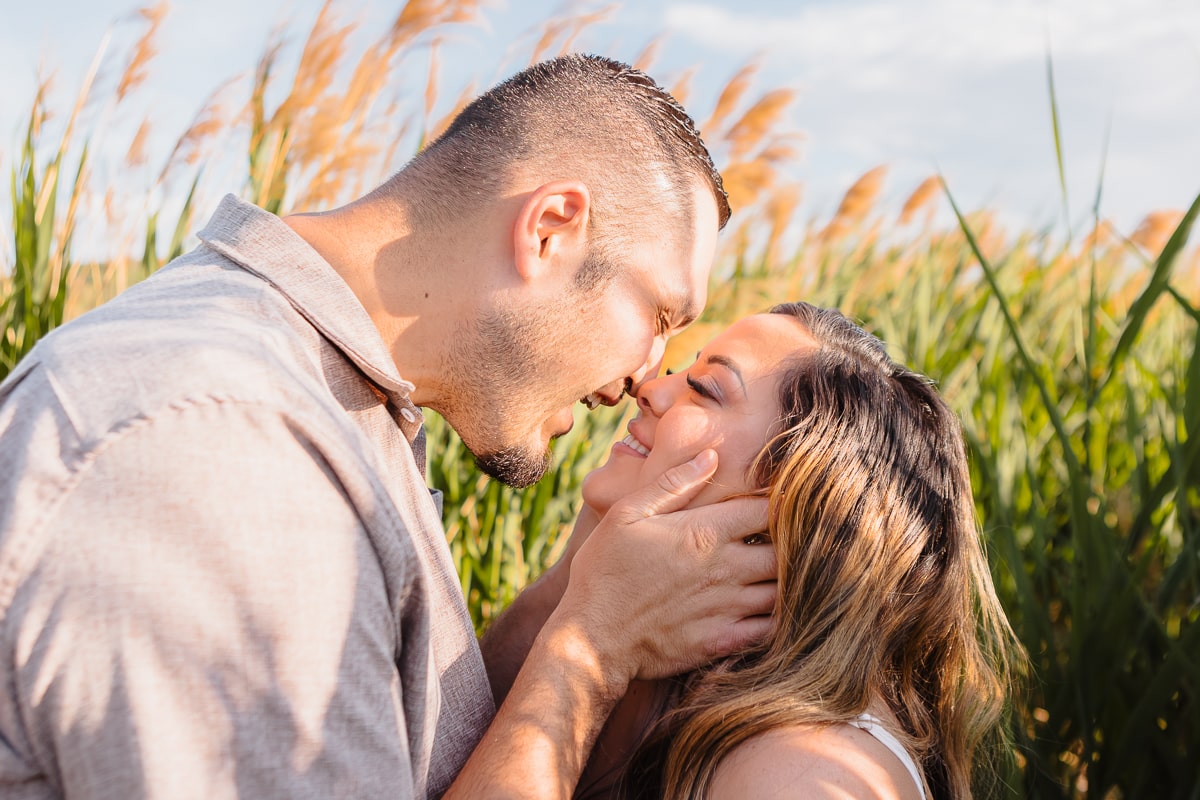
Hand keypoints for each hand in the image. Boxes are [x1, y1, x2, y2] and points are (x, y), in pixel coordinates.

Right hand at [551, 449, 774, 685]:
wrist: (591, 640)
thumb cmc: (603, 571)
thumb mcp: (626, 514)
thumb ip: (672, 484)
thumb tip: (711, 457)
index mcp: (703, 532)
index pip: (767, 509)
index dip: (781, 502)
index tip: (780, 501)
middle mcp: (724, 568)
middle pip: (786, 549)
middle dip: (793, 541)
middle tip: (789, 537)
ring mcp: (726, 607)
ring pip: (784, 588)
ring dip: (790, 577)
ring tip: (784, 570)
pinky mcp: (723, 640)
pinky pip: (771, 628)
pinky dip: (782, 616)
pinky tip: (773, 607)